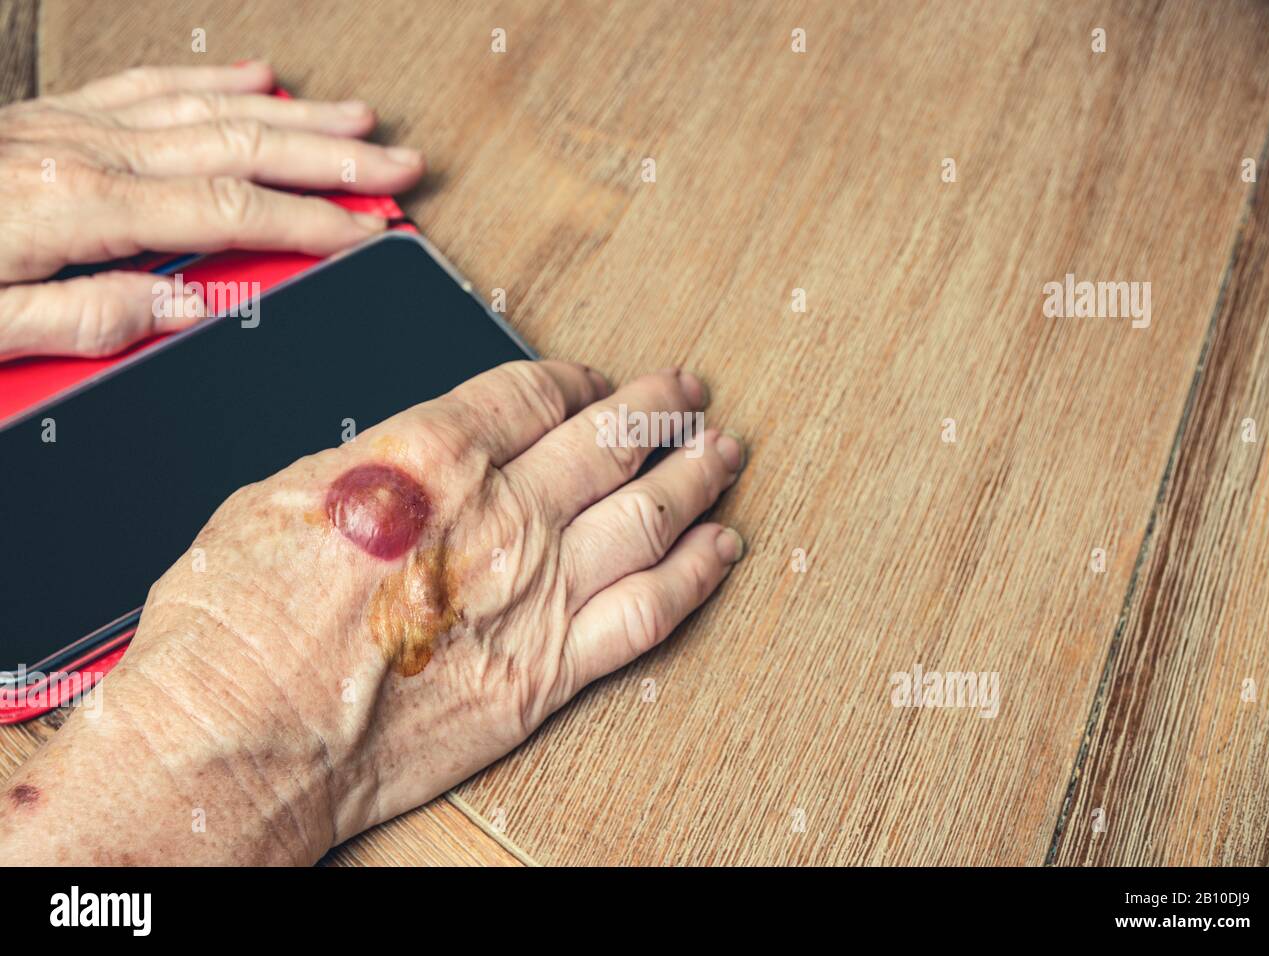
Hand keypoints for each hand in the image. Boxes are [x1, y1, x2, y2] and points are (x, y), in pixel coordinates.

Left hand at [0, 62, 423, 360]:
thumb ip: (93, 320)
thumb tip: (189, 309)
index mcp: (74, 209)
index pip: (225, 212)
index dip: (309, 223)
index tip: (368, 235)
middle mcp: (81, 152)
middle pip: (236, 145)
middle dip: (330, 158)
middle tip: (396, 164)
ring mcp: (67, 126)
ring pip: (206, 107)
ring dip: (291, 114)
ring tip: (356, 119)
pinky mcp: (50, 118)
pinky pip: (146, 85)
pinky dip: (209, 78)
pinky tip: (252, 75)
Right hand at [0, 362, 745, 863]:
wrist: (239, 742)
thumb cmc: (234, 627)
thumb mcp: (279, 498)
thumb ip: (370, 468)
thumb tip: (409, 458)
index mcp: (432, 455)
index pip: (536, 394)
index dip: (579, 381)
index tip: (594, 382)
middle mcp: (502, 514)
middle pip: (608, 441)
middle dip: (656, 411)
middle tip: (686, 395)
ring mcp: (536, 594)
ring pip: (648, 514)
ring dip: (695, 477)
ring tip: (722, 453)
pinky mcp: (547, 674)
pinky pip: (650, 613)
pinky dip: (696, 576)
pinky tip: (722, 550)